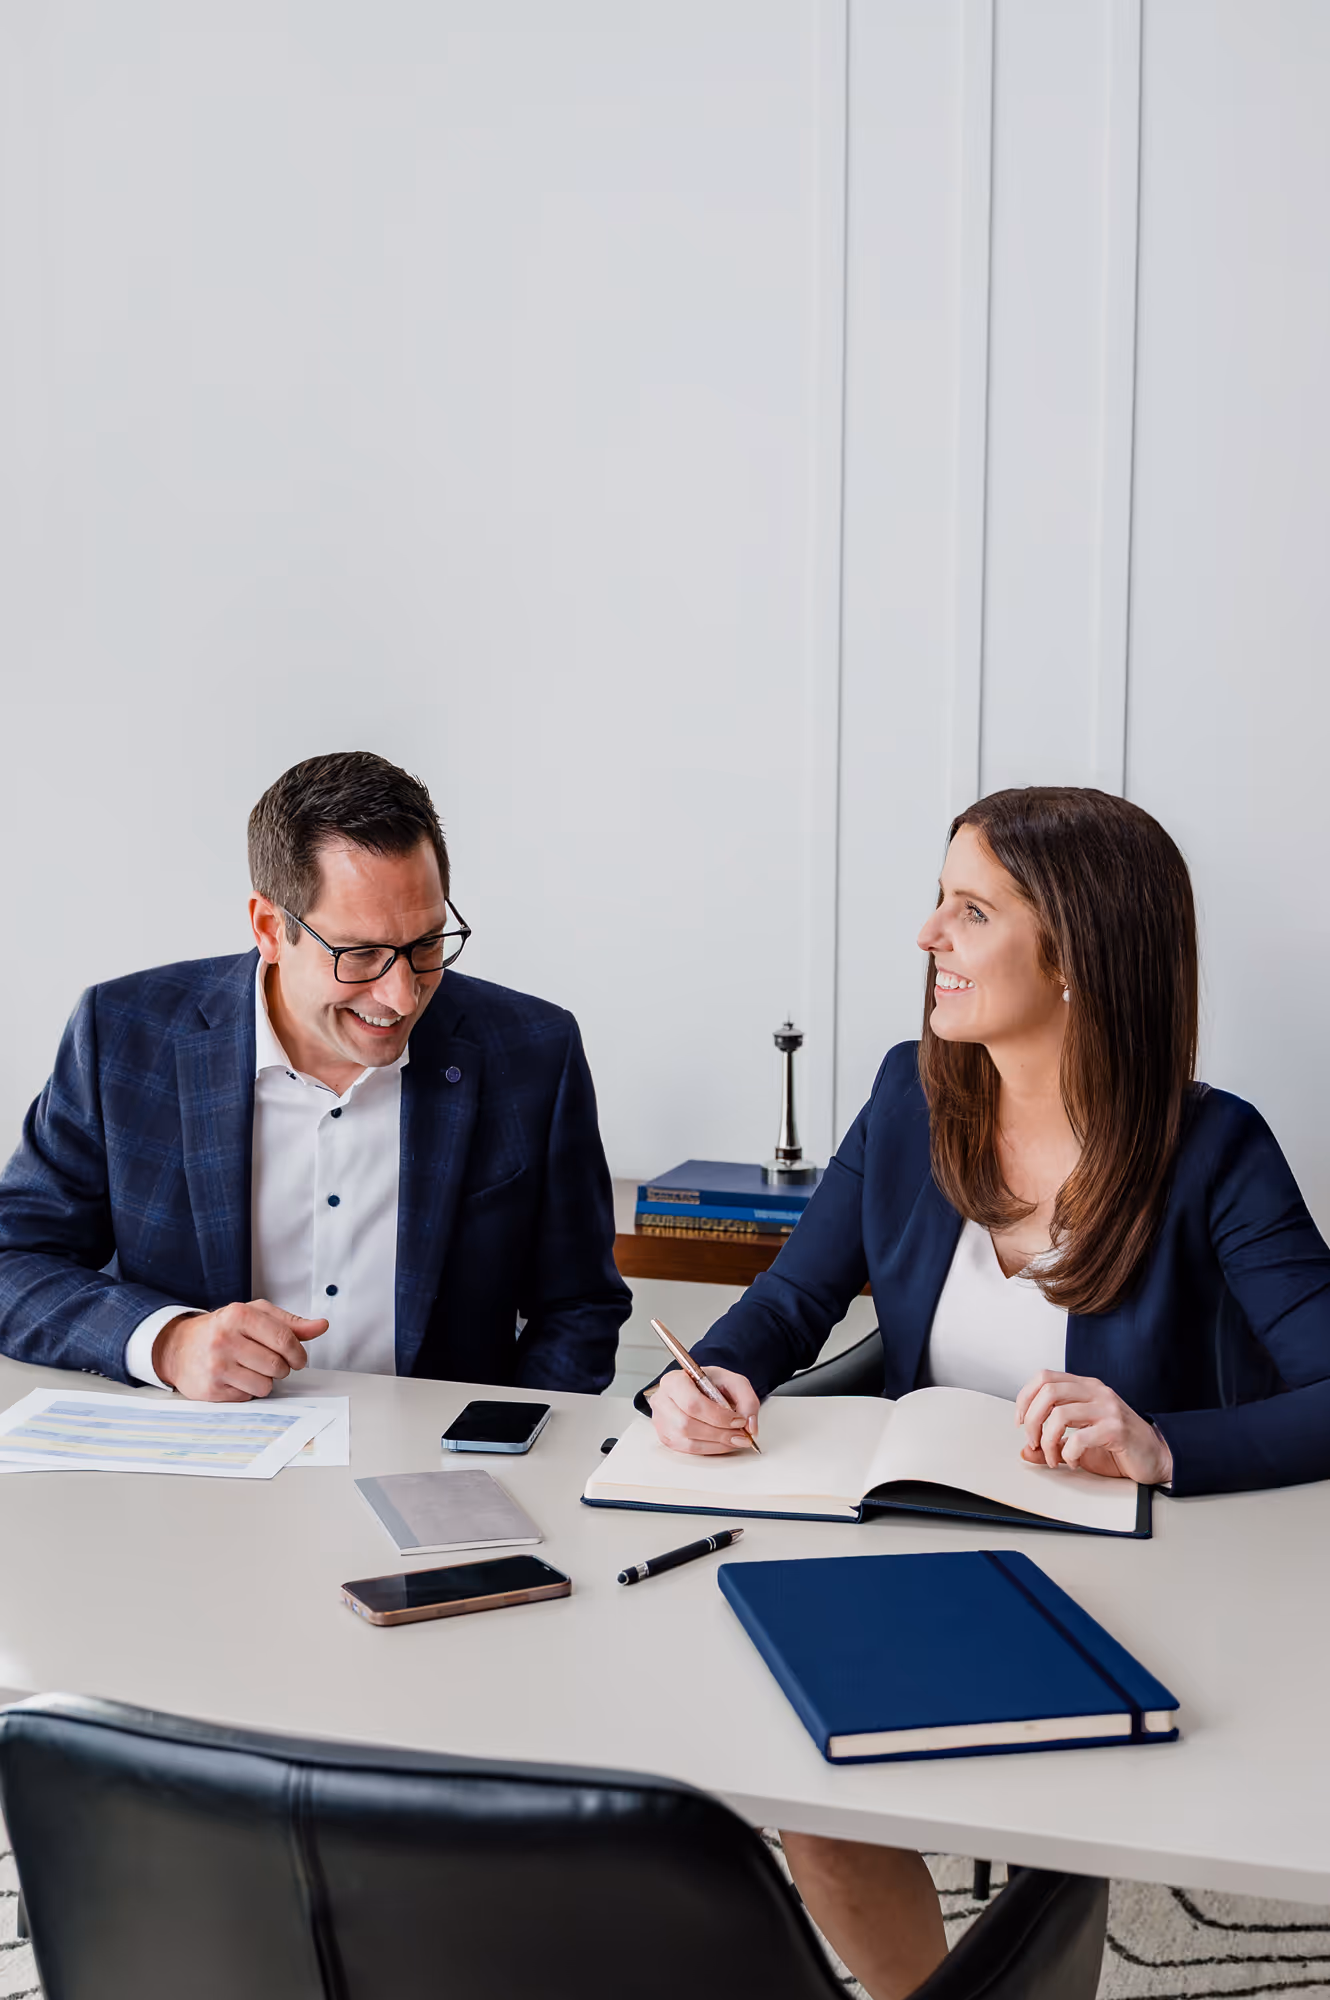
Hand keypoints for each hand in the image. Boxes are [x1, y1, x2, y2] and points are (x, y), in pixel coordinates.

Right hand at [152, 1300, 328, 1401]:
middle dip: (282, 1368)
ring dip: (265, 1381)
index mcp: (239, 1314)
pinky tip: (235, 1378)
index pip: (284, 1338)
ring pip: (265, 1386)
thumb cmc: (225, 1328)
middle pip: (277, 1365)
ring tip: (251, 1369)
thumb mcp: (256, 1315)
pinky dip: (247, 1391)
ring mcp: (215, 1365)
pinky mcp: (210, 1389)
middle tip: (272, 1363)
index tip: (298, 1359)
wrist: (179, 1347)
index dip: (298, 1353)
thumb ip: (290, 1323)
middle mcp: (224, 1339)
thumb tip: (322, 1326)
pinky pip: (247, 1398)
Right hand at [646, 1366, 760, 1455]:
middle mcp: (662, 1400)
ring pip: (687, 1441)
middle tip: (740, 1435)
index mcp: (674, 1381)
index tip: (739, 1421)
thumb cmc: (710, 1384)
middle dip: (719, 1433)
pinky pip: (687, 1450)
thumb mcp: (732, 1381)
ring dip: (716, 1444)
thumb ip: (746, 1399)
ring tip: (734, 1439)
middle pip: (687, 1424)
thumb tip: (750, 1426)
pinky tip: (722, 1443)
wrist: (698, 1388)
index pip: (692, 1403)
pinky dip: (709, 1449)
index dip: (718, 1416)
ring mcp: (661, 1421)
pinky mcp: (666, 1436)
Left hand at [1015, 1371, 1172, 1484]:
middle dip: (1032, 1420)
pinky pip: (1080, 1438)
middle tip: (1033, 1442)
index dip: (1025, 1398)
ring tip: (1053, 1457)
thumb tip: (1025, 1451)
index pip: (1044, 1377)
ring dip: (1048, 1441)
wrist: (1156, 1456)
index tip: (1021, 1421)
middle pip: (1047, 1391)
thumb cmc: (1118, 1446)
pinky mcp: (1116, 1429)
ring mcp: (1107, 1408)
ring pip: (1060, 1414)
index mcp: (1085, 1387)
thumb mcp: (1079, 1441)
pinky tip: (1073, 1461)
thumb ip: (1052, 1444)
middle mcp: (1096, 1392)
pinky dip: (1069, 1454)